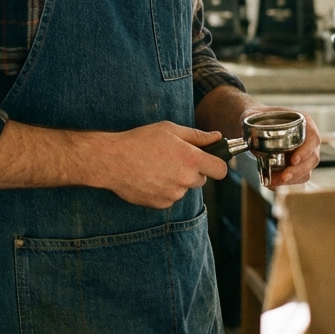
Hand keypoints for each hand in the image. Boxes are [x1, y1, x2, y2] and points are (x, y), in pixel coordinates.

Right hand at [95, 121, 227, 208]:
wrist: (113, 161)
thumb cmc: (140, 141)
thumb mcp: (170, 129)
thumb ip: (197, 135)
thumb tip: (217, 137)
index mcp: (191, 160)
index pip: (221, 170)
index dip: (217, 164)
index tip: (210, 160)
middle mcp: (185, 180)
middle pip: (201, 179)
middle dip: (192, 170)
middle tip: (173, 158)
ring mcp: (173, 194)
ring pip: (184, 188)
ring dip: (177, 179)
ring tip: (156, 166)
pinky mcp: (161, 204)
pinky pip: (170, 197)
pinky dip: (164, 189)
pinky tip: (150, 177)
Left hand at [242, 106, 320, 187]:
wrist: (255, 127)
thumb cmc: (259, 118)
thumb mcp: (254, 114)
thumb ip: (251, 118)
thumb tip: (250, 128)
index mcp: (304, 123)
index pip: (313, 138)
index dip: (306, 151)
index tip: (293, 160)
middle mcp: (308, 140)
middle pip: (312, 159)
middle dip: (297, 170)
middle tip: (283, 176)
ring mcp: (305, 155)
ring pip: (306, 172)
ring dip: (291, 180)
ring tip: (273, 181)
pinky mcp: (297, 167)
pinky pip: (296, 178)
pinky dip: (284, 183)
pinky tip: (271, 183)